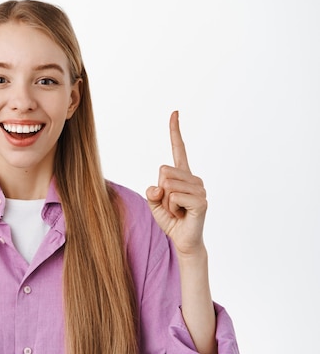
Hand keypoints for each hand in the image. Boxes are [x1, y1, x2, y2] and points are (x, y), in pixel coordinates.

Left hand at [146, 111, 206, 255]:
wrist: (184, 240)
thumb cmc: (171, 220)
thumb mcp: (154, 203)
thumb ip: (152, 192)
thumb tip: (159, 186)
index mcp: (182, 175)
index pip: (178, 149)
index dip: (175, 131)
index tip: (175, 112)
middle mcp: (194, 178)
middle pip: (163, 171)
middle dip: (160, 191)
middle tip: (171, 205)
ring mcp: (199, 189)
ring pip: (167, 185)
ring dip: (166, 202)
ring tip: (178, 211)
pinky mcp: (201, 201)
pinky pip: (174, 197)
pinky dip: (171, 209)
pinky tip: (182, 215)